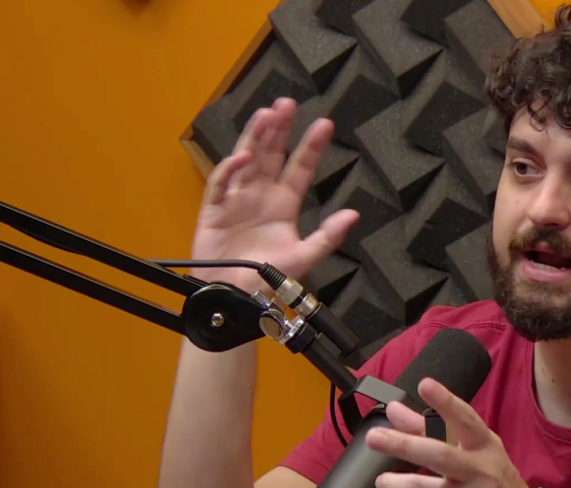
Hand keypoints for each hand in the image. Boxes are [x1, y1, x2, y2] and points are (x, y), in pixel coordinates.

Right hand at [191, 97, 357, 290]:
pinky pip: (222, 183)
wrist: (235, 298)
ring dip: (256, 136)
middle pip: (272, 154)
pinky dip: (231, 168)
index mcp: (284, 204)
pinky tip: (244, 156)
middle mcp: (261, 195)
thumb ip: (328, 236)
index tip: (324, 125)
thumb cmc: (268, 279)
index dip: (311, 146)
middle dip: (280, 129)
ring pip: (247, 159)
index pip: (301, 168)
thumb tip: (353, 215)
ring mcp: (237, 199)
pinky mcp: (215, 208)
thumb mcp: (304, 257)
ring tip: (267, 114)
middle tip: (288, 103)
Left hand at [366, 378, 552, 487]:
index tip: (425, 384)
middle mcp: (482, 472)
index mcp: (485, 446)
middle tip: (375, 437)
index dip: (445, 401)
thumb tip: (395, 410)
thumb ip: (431, 429)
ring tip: (382, 481)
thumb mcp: (474, 450)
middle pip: (439, 455)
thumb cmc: (495, 480)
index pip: (466, 419)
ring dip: (399, 485)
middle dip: (403, 445)